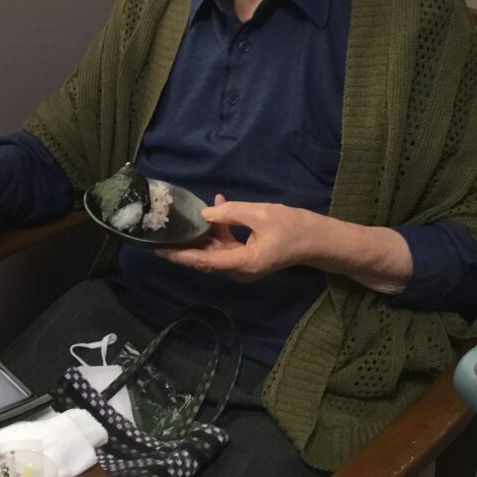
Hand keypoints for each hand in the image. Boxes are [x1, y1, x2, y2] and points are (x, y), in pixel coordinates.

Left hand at [156, 195, 318, 282]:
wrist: (318, 239)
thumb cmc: (293, 227)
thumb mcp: (260, 214)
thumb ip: (230, 213)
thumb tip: (204, 216)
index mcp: (242, 263)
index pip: (203, 261)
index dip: (179, 255)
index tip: (158, 250)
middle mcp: (239, 269)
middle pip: (204, 258)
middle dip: (184, 245)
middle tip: (162, 231)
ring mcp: (243, 265)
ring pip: (214, 250)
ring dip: (202, 233)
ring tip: (186, 214)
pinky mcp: (247, 257)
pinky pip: (226, 245)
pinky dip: (219, 229)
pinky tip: (216, 207)